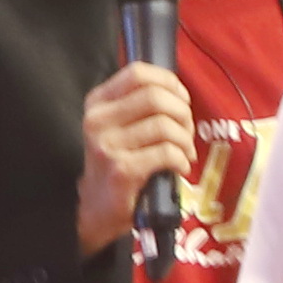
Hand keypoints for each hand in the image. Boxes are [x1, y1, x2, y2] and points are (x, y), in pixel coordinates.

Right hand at [72, 63, 201, 257]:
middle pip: (155, 97)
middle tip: (186, 131)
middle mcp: (97, 121)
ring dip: (185, 139)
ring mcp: (108, 146)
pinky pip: (167, 152)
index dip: (169, 82)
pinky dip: (182, 159)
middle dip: (183, 113)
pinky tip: (179, 167)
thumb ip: (139, 104)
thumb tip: (178, 92)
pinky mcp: (122, 170)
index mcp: (97, 103)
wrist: (96, 209)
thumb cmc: (116, 162)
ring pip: (165, 125)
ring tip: (184, 152)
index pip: (137, 73)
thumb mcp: (117, 126)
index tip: (181, 100)